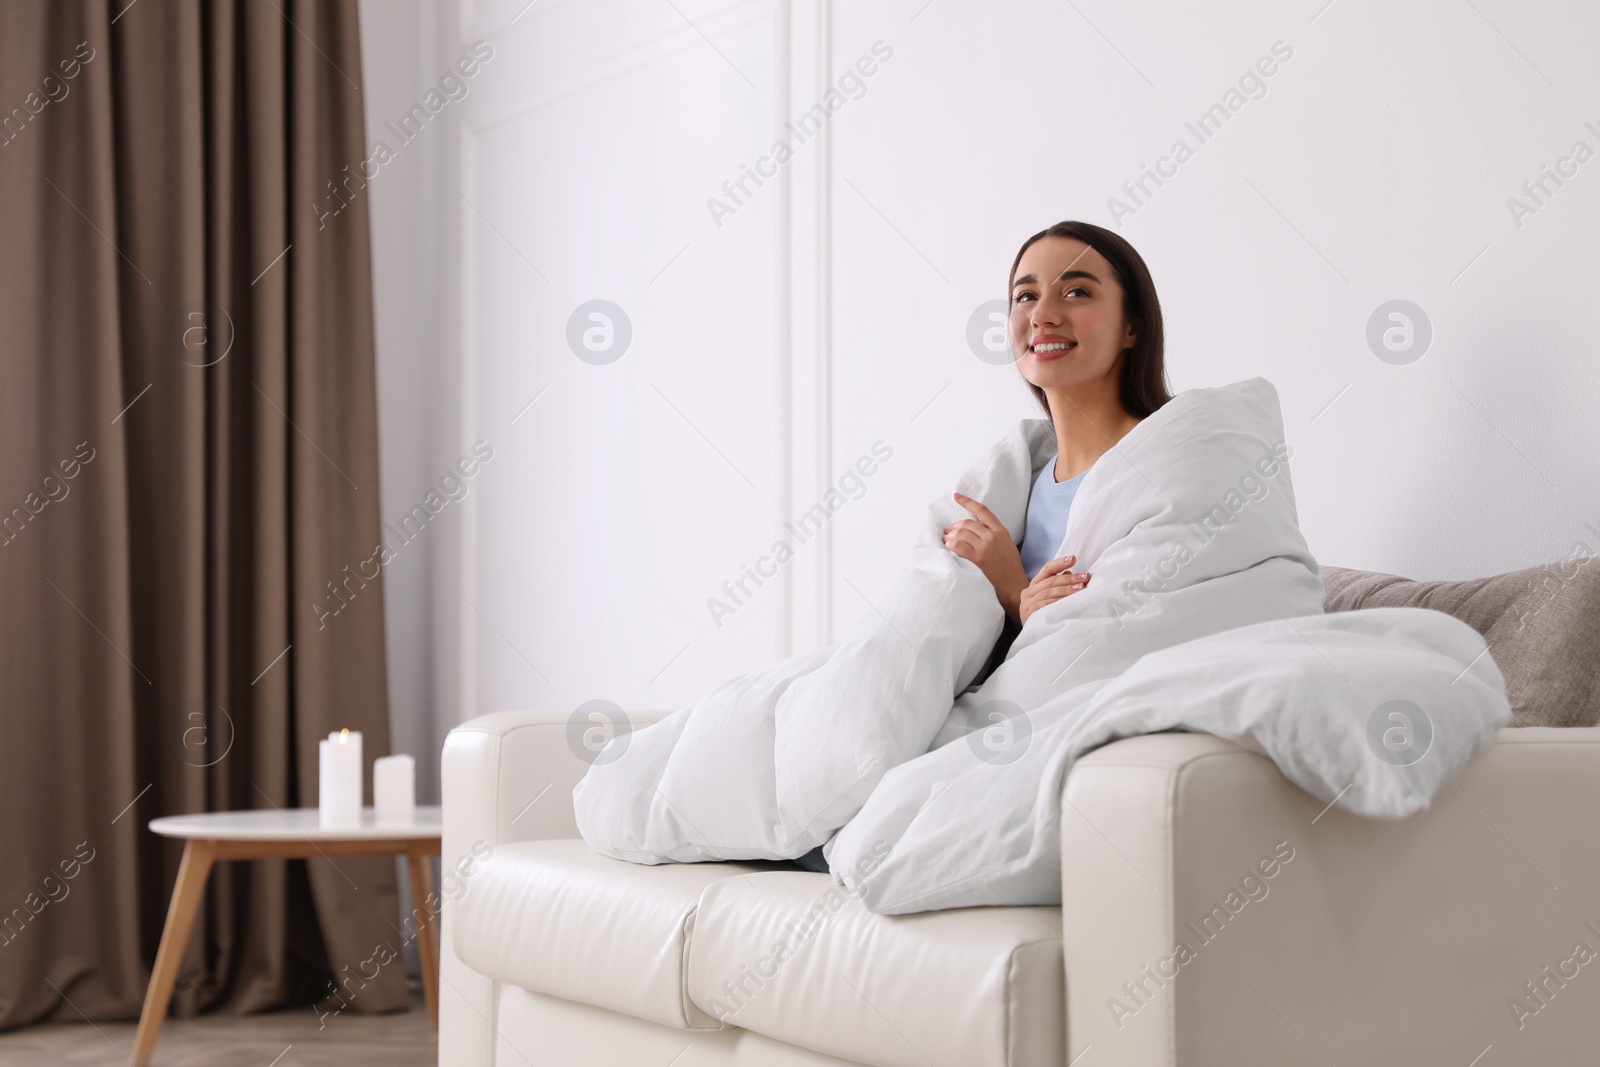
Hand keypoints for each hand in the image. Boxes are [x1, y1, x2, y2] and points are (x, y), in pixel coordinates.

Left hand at [942, 492, 1028, 618]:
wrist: (1014, 585)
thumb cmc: (1010, 567)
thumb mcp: (1006, 544)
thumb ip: (992, 533)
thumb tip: (972, 528)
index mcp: (1001, 530)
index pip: (982, 510)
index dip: (967, 501)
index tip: (956, 496)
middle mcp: (993, 536)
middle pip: (966, 523)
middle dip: (953, 526)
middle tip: (947, 531)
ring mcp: (986, 547)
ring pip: (961, 534)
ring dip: (950, 536)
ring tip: (946, 540)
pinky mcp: (978, 559)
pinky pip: (959, 547)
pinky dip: (951, 545)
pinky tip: (949, 547)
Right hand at [1018, 555, 1090, 624]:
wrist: (1031, 635)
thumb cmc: (1043, 614)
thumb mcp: (1050, 597)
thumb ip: (1058, 585)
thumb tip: (1070, 573)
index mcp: (1034, 585)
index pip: (1047, 569)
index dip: (1060, 563)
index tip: (1073, 559)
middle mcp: (1028, 592)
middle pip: (1050, 581)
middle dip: (1069, 579)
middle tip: (1085, 577)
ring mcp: (1027, 604)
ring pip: (1048, 592)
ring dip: (1066, 590)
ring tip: (1081, 588)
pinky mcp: (1029, 614)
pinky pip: (1045, 605)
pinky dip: (1058, 602)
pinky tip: (1070, 601)